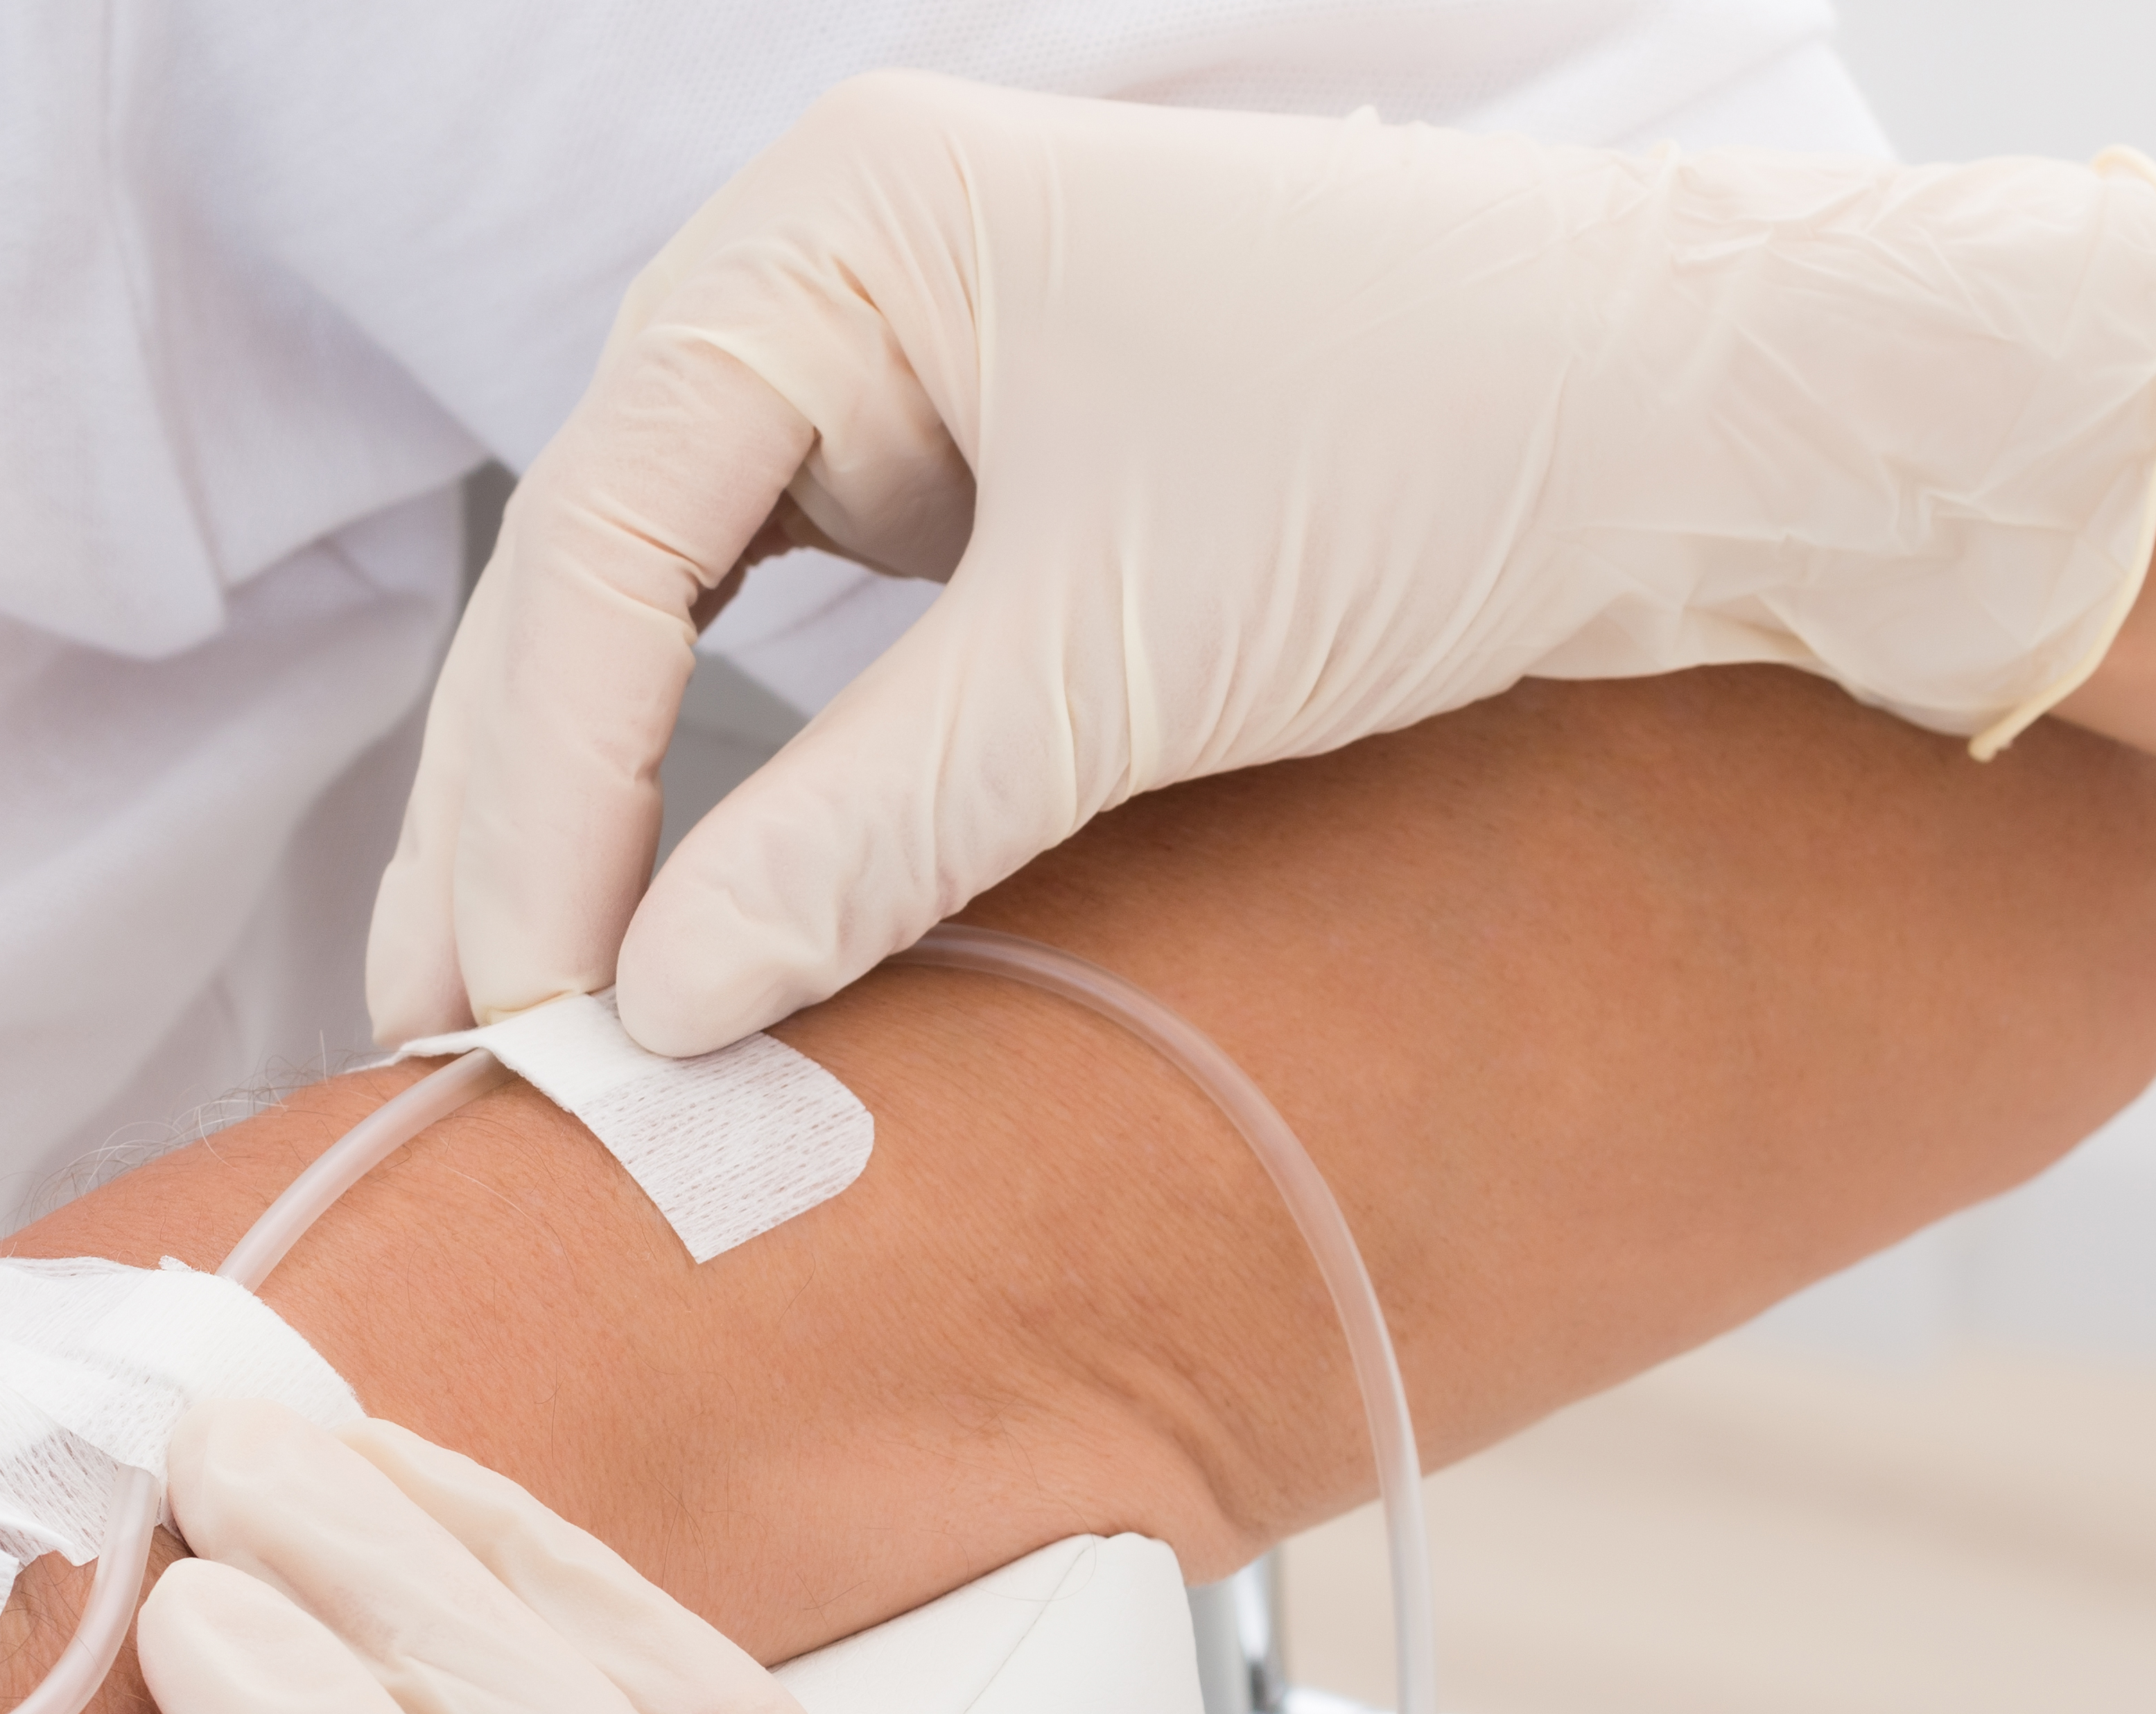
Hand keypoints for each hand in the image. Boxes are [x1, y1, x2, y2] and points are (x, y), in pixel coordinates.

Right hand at [367, 70, 2155, 1051]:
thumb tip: (654, 1010)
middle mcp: (835, 273)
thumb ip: (867, 827)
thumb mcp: (1125, 653)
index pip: (596, 533)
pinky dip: (718, 792)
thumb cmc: (1449, 443)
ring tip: (500, 1018)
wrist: (1718, 416)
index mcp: (839, 228)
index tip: (515, 997)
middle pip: (591, 576)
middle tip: (437, 1043)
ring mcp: (900, 373)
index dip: (535, 785)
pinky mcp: (978, 480)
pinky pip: (785, 647)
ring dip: (586, 819)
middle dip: (515, 819)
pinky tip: (664, 927)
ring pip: (662, 621)